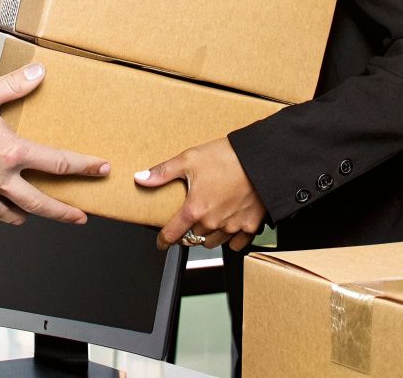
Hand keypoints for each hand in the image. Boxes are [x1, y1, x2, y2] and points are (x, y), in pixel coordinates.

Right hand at [0, 63, 109, 224]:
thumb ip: (14, 85)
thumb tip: (39, 72)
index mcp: (12, 153)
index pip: (59, 163)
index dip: (84, 167)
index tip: (101, 169)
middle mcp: (1, 178)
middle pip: (42, 203)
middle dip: (65, 212)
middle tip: (81, 217)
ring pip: (12, 213)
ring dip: (28, 216)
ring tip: (35, 216)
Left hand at [135, 137, 265, 251]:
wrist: (262, 159)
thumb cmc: (228, 157)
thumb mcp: (190, 159)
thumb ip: (163, 172)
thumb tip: (140, 178)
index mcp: (195, 208)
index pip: (172, 234)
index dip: (163, 240)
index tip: (161, 242)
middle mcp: (212, 222)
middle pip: (193, 236)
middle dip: (191, 228)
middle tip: (195, 214)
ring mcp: (232, 227)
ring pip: (212, 242)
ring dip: (208, 235)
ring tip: (211, 219)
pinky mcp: (250, 227)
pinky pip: (235, 244)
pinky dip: (230, 238)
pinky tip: (229, 225)